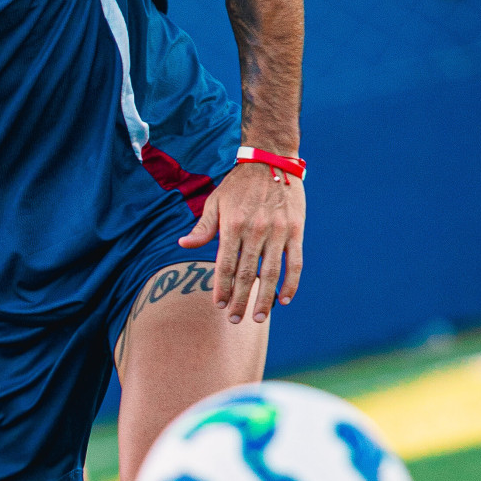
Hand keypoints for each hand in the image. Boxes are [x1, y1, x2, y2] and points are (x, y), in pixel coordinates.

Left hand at [178, 162, 304, 323]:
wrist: (272, 159)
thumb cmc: (238, 183)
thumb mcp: (216, 201)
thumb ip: (203, 227)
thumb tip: (183, 245)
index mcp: (232, 224)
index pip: (226, 264)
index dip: (222, 288)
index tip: (219, 306)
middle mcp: (255, 230)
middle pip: (248, 274)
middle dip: (241, 300)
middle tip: (236, 320)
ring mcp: (278, 231)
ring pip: (271, 273)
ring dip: (265, 298)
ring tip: (259, 318)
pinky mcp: (296, 230)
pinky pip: (295, 262)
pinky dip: (291, 283)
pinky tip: (284, 300)